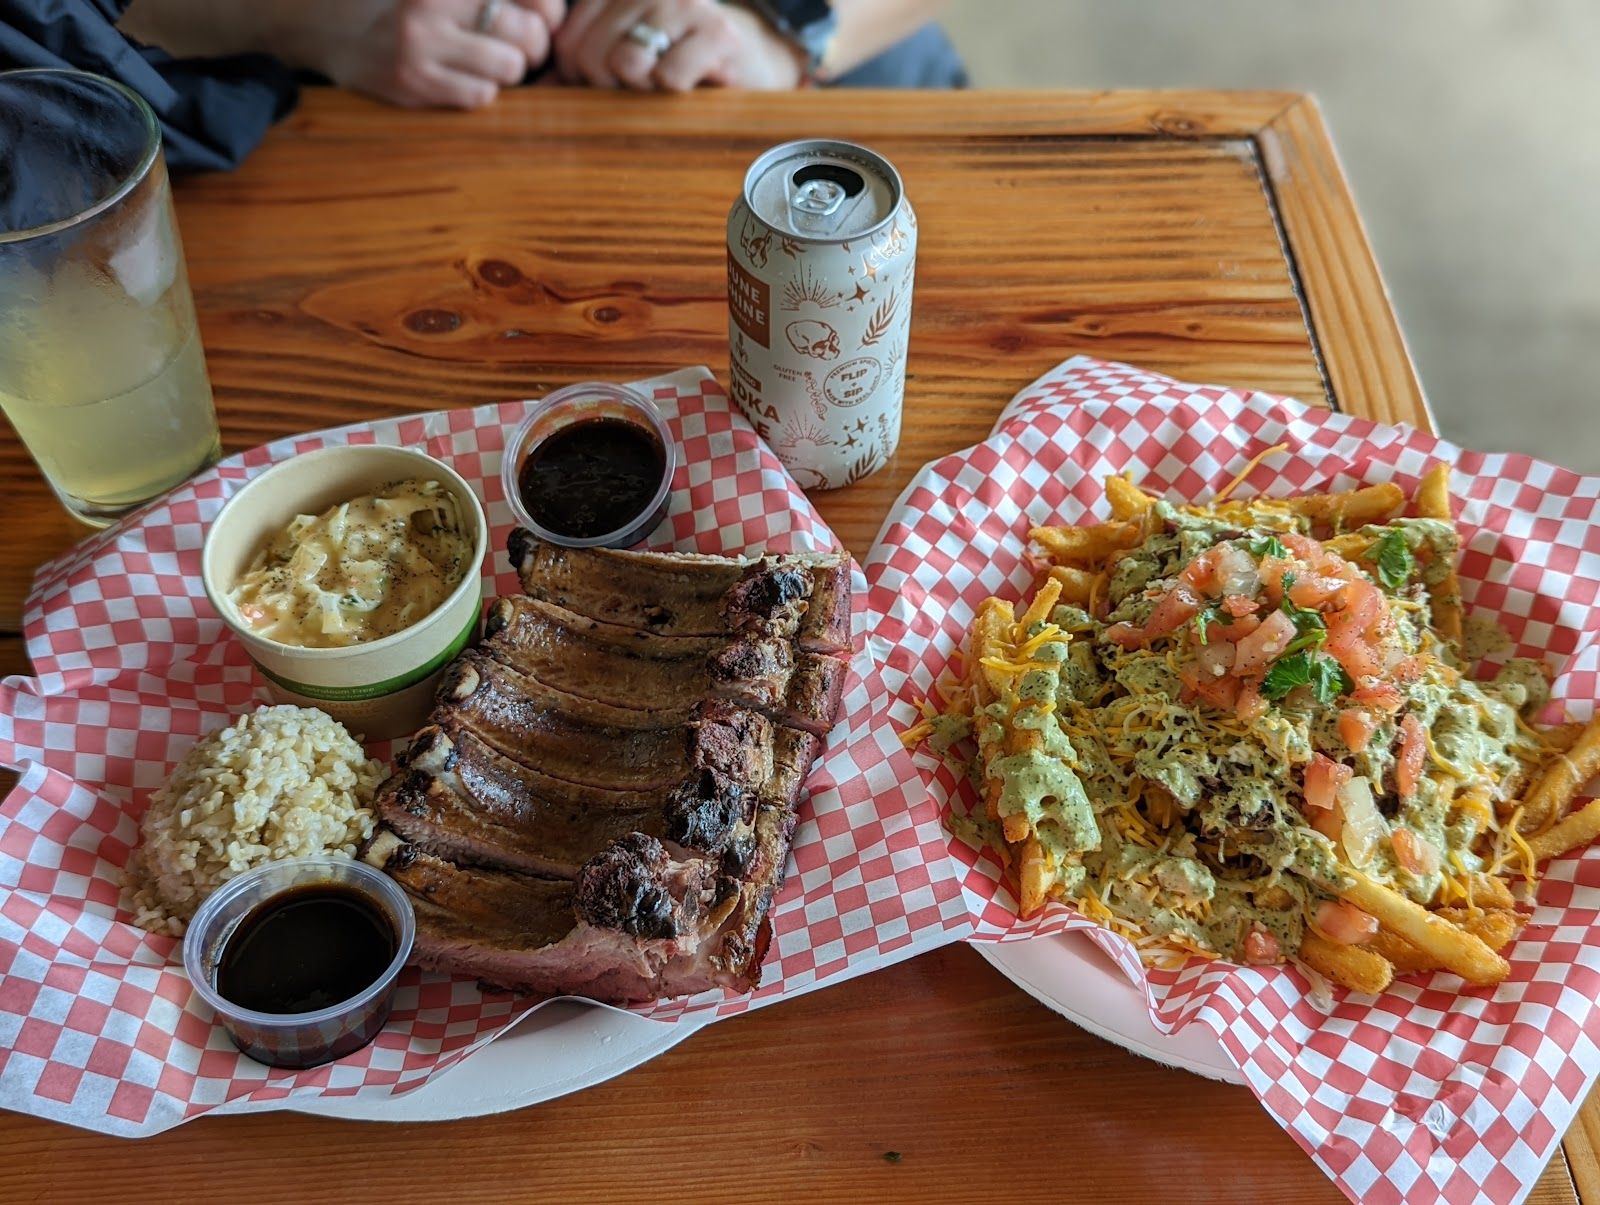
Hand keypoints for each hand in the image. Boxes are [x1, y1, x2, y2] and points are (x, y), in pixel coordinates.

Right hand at [321, 0, 564, 108]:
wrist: (335, 29)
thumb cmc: (407, 8)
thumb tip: (553, 13)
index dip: (550, 11)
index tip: (545, 20)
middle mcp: (434, 3)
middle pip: (527, 33)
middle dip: (534, 48)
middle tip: (520, 50)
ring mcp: (422, 43)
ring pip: (509, 67)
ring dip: (506, 71)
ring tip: (487, 64)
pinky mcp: (414, 81)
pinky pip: (481, 95)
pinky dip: (481, 92)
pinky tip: (461, 80)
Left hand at [554, 0, 805, 92]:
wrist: (749, 59)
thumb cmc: (676, 59)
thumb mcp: (620, 53)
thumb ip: (577, 66)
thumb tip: (536, 96)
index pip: (566, 41)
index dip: (581, 76)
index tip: (609, 80)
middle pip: (590, 54)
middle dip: (609, 86)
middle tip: (640, 85)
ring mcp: (683, 5)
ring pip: (627, 63)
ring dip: (643, 89)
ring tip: (663, 80)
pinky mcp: (718, 33)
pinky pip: (669, 77)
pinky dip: (676, 91)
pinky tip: (691, 82)